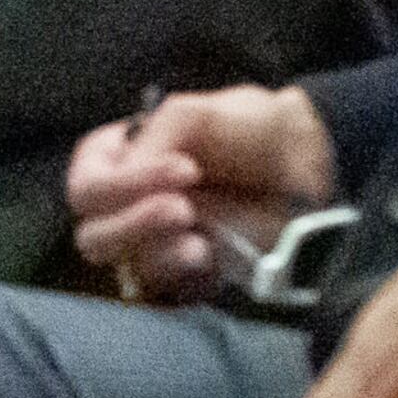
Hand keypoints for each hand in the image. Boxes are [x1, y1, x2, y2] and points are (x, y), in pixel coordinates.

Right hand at [68, 84, 333, 304]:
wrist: (310, 166)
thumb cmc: (251, 129)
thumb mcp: (196, 113)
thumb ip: (153, 138)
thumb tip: (126, 181)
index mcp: (126, 157)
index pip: (86, 179)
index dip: (119, 181)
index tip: (184, 167)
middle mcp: (131, 201)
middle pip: (91, 226)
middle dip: (130, 217)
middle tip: (183, 206)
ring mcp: (157, 241)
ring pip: (118, 259)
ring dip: (150, 245)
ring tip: (195, 236)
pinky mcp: (185, 272)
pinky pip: (159, 284)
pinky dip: (176, 270)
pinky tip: (206, 255)